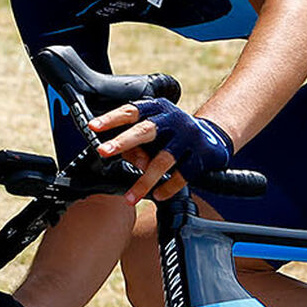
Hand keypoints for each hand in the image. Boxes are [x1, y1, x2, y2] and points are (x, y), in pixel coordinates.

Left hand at [87, 98, 235, 203]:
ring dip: (144, 181)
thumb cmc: (172, 136)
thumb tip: (130, 160)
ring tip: (130, 197)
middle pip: (145, 130)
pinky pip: (181, 176)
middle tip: (104, 151)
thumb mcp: (154, 133)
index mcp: (156, 109)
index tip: (93, 126)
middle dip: (123, 141)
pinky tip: (158, 195)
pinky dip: (168, 188)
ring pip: (162, 160)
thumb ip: (136, 145)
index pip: (131, 111)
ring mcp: (187, 137)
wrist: (212, 139)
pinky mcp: (200, 155)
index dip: (111, 119)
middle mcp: (172, 120)